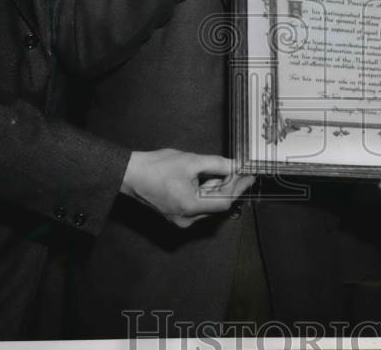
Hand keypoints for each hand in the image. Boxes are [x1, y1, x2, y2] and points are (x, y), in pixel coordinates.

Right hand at [120, 148, 254, 227]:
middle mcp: (187, 219)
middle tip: (237, 169)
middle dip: (228, 186)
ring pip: (208, 205)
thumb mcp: (191, 161)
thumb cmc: (157, 167)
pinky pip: (198, 206)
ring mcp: (180, 219)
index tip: (249, 176)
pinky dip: (205, 192)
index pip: (224, 201)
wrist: (131, 174)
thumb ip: (217, 164)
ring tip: (221, 170)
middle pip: (217, 204)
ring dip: (217, 189)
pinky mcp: (176, 214)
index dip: (239, 188)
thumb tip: (236, 166)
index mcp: (191, 207)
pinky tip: (207, 178)